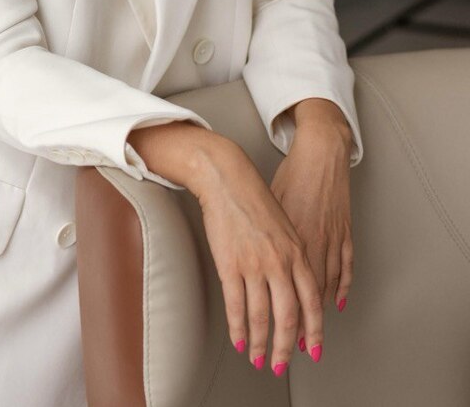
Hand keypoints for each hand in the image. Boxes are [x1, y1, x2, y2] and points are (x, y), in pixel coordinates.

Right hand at [189, 135, 323, 375]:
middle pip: (288, 316)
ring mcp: (255, 264)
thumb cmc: (256, 198)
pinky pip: (236, 305)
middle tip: (280, 364)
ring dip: (260, 343)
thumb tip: (298, 285)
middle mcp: (280, 261)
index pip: (311, 301)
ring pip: (262, 316)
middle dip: (285, 346)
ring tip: (257, 358)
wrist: (229, 178)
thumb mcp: (286, 226)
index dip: (313, 329)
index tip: (312, 349)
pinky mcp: (230, 264)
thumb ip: (295, 255)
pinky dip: (239, 327)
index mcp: (298, 251)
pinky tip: (239, 340)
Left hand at [269, 123, 353, 352]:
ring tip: (310, 340)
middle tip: (284, 355)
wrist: (319, 153)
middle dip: (292, 332)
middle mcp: (309, 246)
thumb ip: (261, 239)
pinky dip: (341, 289)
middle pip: (300, 300)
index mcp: (286, 241)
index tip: (262, 342)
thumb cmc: (289, 176)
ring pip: (323, 289)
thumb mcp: (268, 207)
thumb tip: (247, 264)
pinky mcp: (344, 232)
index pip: (279, 290)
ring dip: (315, 318)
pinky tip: (335, 304)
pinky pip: (345, 268)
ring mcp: (331, 240)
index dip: (270, 321)